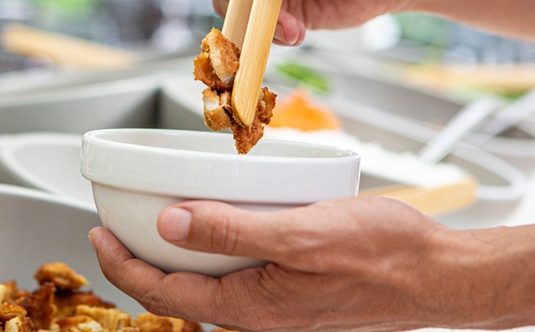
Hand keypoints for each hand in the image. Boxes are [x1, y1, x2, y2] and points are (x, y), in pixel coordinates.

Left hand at [89, 197, 479, 331]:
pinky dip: (214, 249)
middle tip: (116, 227)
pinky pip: (238, 273)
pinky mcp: (293, 289)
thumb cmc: (382, 256)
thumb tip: (169, 223)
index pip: (163, 292)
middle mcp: (257, 313)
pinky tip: (220, 224)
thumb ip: (232, 232)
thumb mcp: (300, 235)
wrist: (438, 275)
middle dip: (140, 261)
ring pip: (207, 282)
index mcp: (250, 307)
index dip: (122, 264)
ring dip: (176, 254)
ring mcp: (275, 304)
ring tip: (157, 221)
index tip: (96, 234)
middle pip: (179, 290)